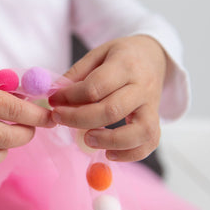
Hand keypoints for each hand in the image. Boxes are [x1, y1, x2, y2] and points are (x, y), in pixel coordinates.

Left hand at [49, 35, 167, 161]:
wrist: (153, 57)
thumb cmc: (121, 57)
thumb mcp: (98, 54)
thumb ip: (77, 73)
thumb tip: (55, 94)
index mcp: (125, 65)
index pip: (95, 86)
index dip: (70, 97)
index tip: (54, 101)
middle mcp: (142, 86)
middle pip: (112, 110)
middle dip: (79, 119)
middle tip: (59, 119)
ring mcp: (152, 105)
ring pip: (138, 131)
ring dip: (109, 141)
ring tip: (87, 139)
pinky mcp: (156, 120)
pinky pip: (150, 143)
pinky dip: (130, 154)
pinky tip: (109, 153)